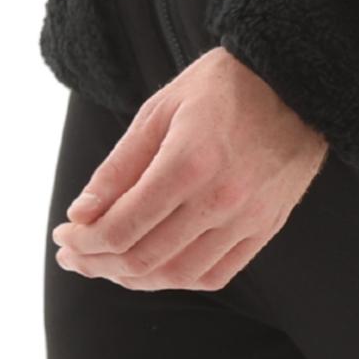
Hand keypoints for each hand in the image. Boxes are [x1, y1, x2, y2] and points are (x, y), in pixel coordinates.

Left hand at [51, 44, 328, 292]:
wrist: (294, 80)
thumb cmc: (222, 86)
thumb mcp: (160, 109)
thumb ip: (119, 166)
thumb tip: (81, 214)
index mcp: (188, 162)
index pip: (121, 228)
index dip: (84, 242)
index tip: (64, 236)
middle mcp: (219, 198)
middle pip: (144, 258)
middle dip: (98, 263)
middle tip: (75, 255)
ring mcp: (246, 218)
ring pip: (177, 274)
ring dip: (133, 277)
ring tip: (109, 263)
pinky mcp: (265, 227)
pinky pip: (215, 275)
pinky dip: (177, 278)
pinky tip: (156, 267)